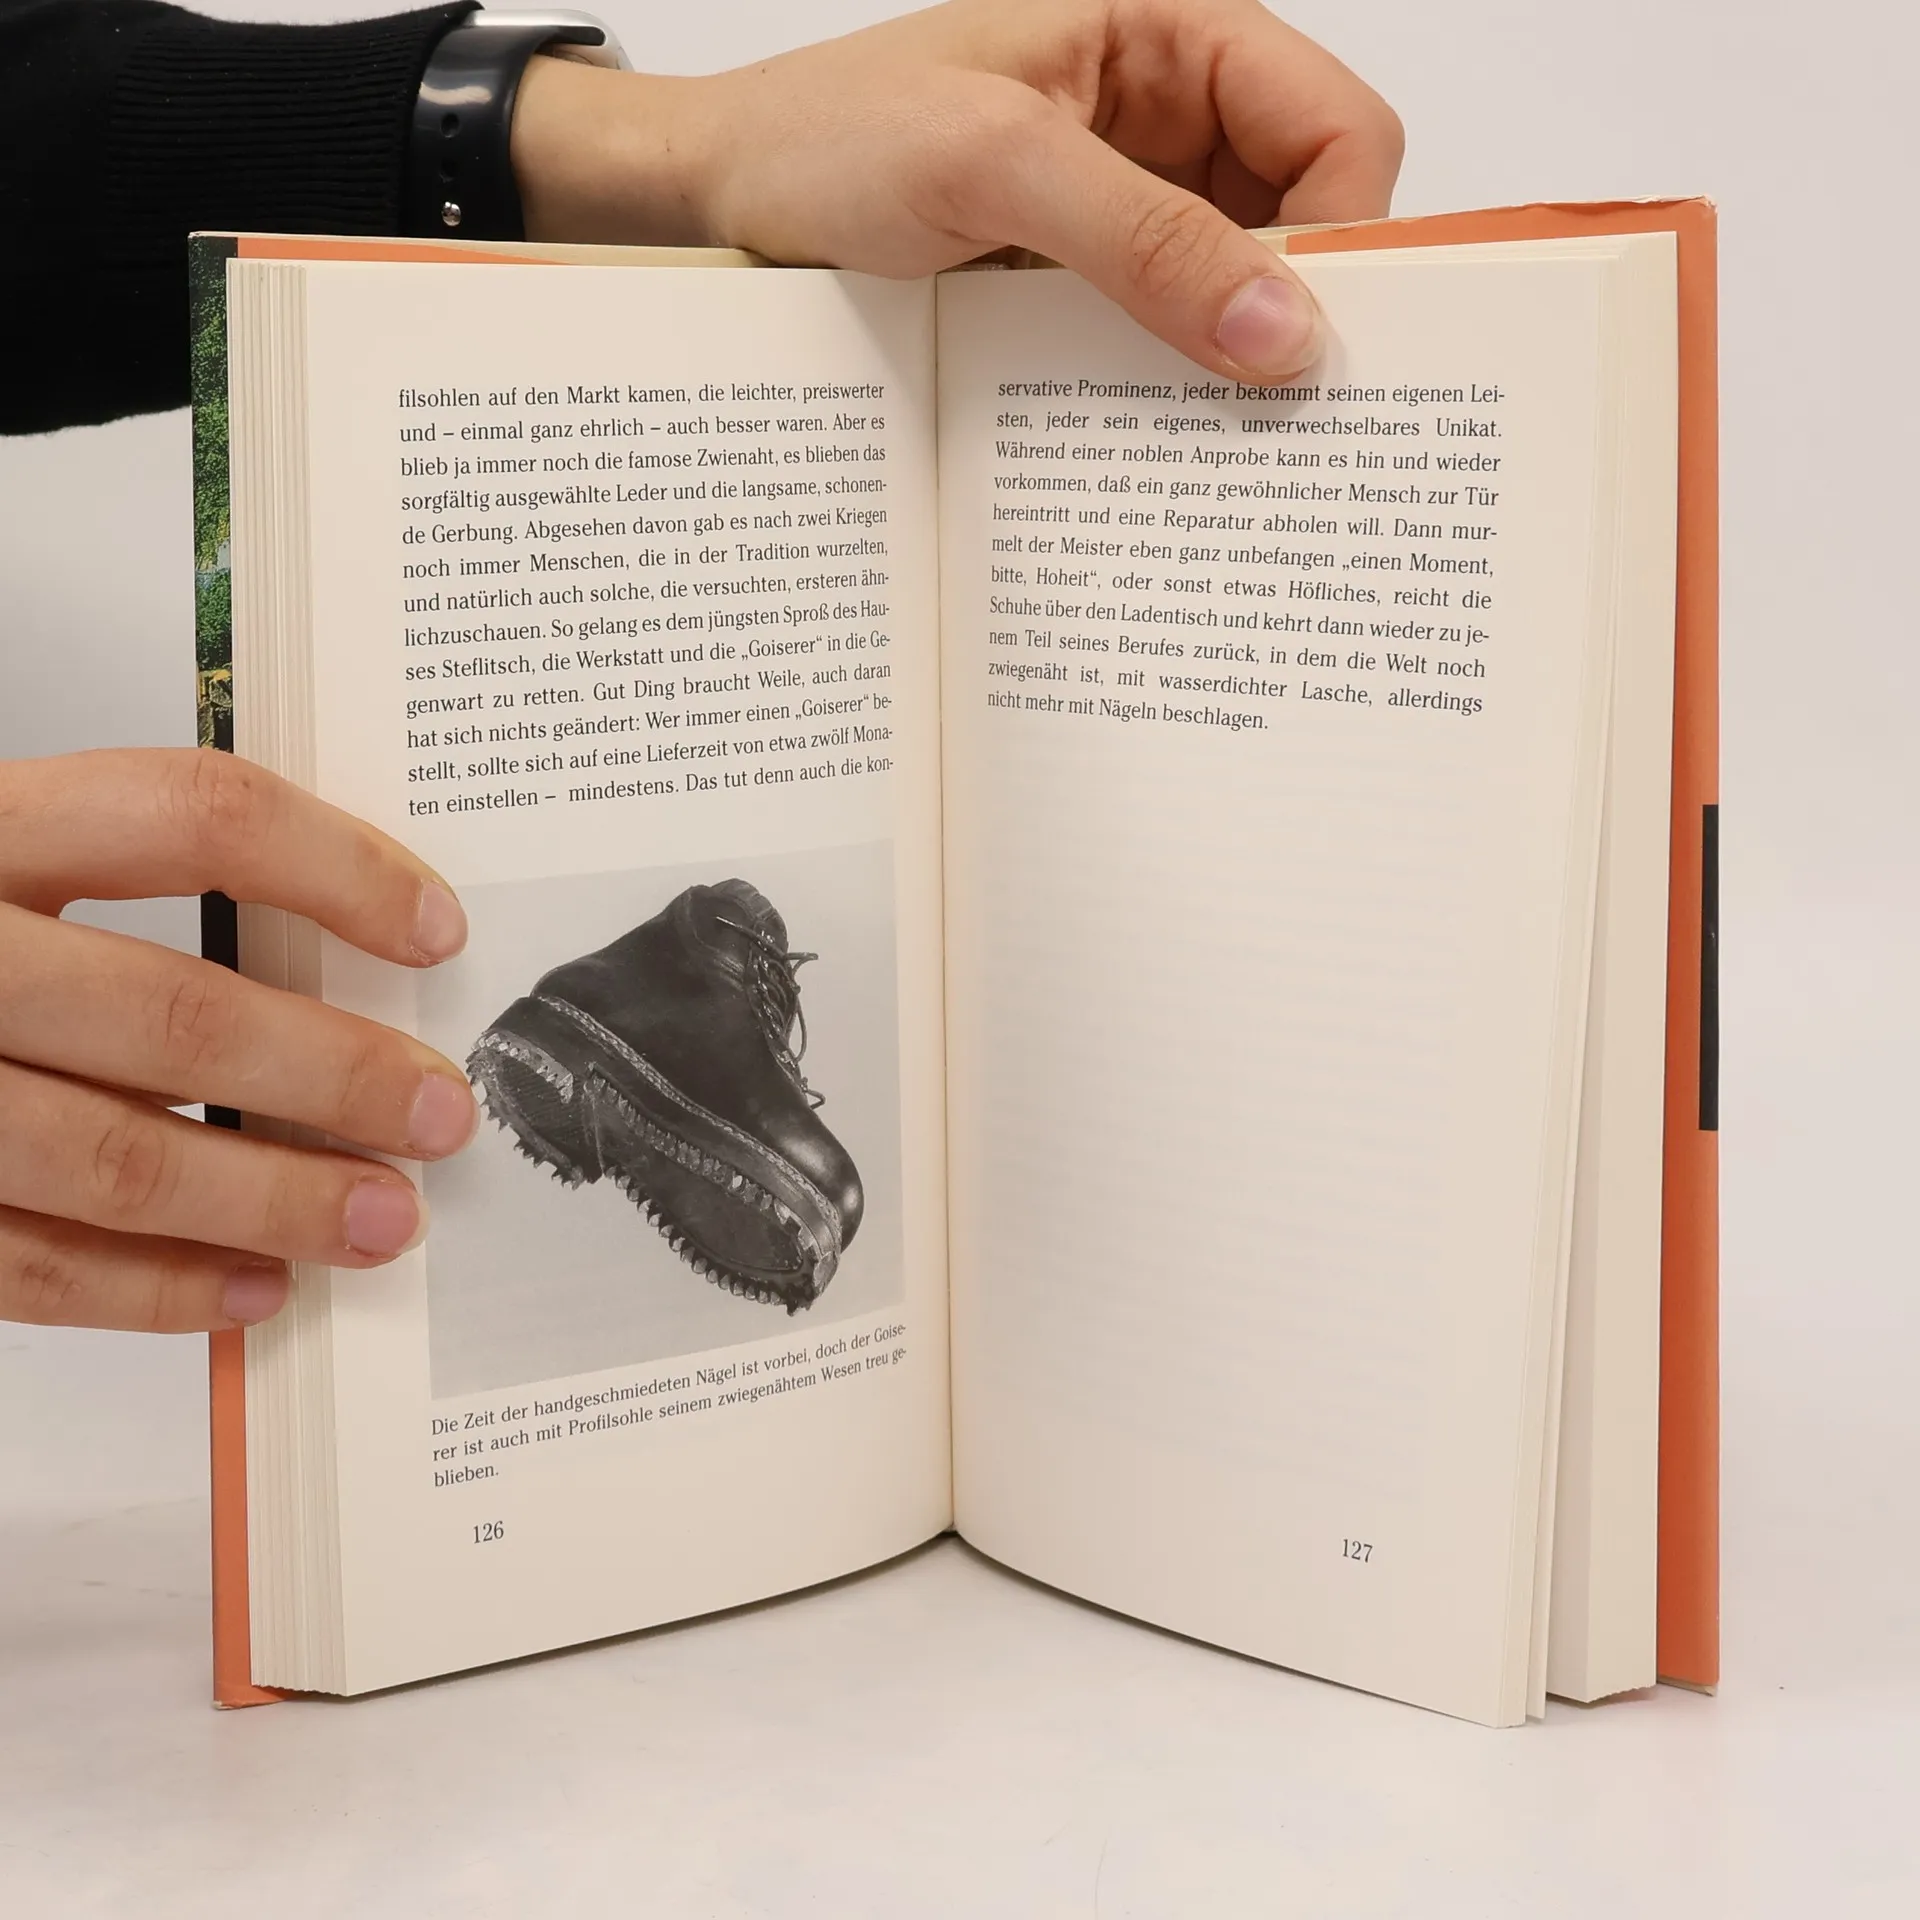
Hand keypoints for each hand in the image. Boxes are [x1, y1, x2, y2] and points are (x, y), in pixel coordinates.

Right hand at [0, 750, 475, 1333]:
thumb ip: (110, 881)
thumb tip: (328, 952)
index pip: (191, 813)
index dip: (337, 868)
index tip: (438, 929)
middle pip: (170, 1008)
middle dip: (331, 1073)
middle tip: (439, 1113)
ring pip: (111, 1153)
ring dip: (271, 1199)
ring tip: (383, 1222)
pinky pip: (25, 1265)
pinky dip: (154, 1289)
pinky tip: (252, 1291)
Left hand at [511, 0, 1401, 382]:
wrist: (721, 203)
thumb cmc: (828, 137)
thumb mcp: (991, 164)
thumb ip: (1143, 237)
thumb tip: (1283, 331)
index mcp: (1175, 33)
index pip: (1340, 129)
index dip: (1351, 237)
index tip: (1309, 349)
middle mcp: (1172, 118)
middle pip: (1309, 222)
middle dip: (1297, 315)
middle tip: (1271, 422)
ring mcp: (1132, 206)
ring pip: (1242, 294)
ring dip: (1228, 366)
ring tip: (1201, 444)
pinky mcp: (1088, 280)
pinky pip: (1167, 337)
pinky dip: (1167, 390)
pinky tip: (1143, 438)